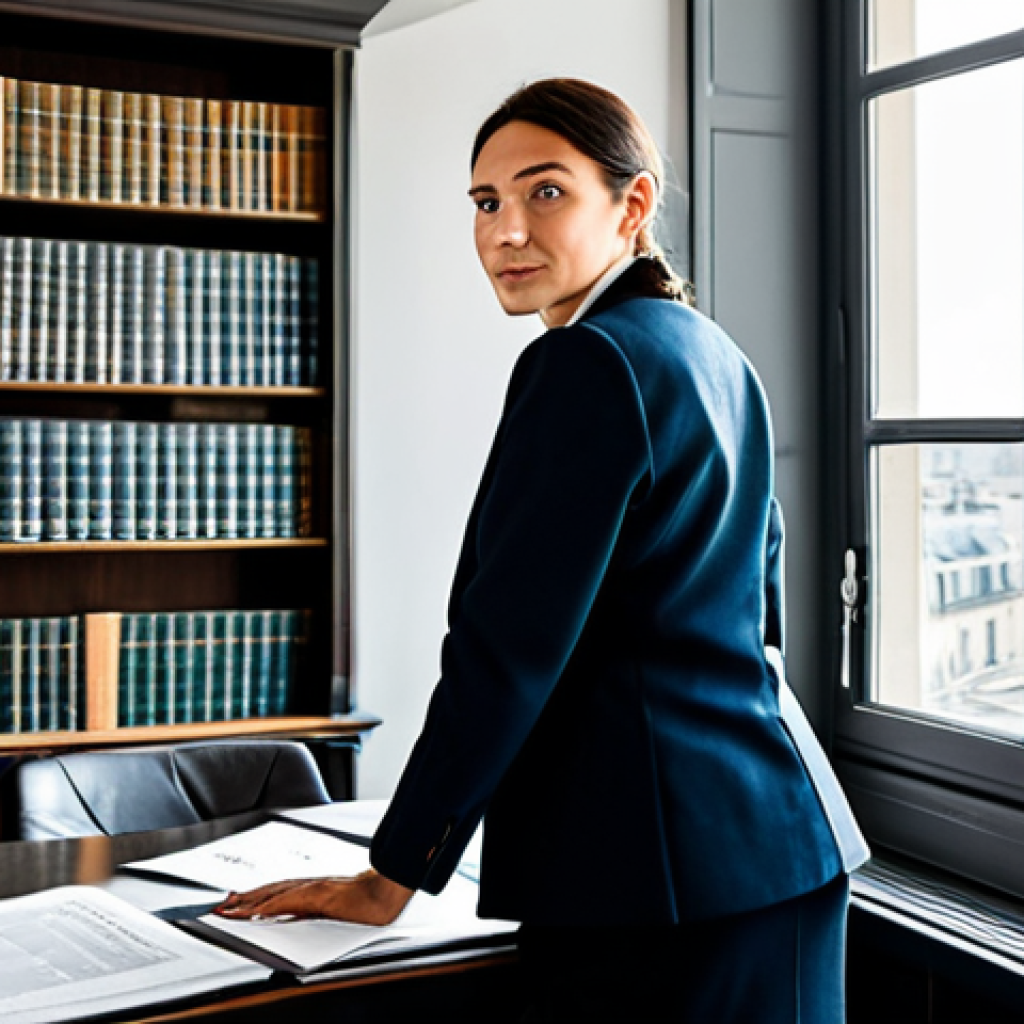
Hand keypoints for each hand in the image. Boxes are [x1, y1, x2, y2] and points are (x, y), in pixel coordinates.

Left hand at [214, 869, 413, 925]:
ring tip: (227, 911)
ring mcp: (312, 888)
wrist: (385, 892)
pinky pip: (289, 900)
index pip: (275, 892)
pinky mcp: (318, 894)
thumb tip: (303, 916)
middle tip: (219, 907)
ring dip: (248, 903)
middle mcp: (307, 886)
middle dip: (242, 901)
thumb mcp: (337, 907)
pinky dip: (269, 905)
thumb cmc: (367, 900)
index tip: (233, 904)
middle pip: (267, 891)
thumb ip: (318, 908)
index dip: (252, 898)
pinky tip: (256, 911)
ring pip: (272, 894)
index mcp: (311, 889)